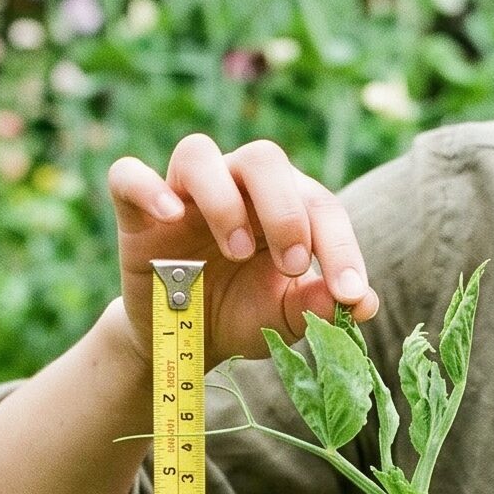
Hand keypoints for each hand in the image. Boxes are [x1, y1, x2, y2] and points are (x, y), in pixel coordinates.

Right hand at [105, 134, 379, 368]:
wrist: (182, 341)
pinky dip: (146, 187)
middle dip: (285, 211)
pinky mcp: (136, 210)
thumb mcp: (283, 317)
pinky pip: (129, 175)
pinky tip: (169, 215)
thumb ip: (319, 305)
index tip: (349, 292)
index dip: (340, 245)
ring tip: (236, 251)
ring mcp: (183, 192)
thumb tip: (364, 304)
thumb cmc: (241, 314)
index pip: (319, 204)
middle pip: (263, 158)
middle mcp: (236, 185)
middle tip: (293, 265)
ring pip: (198, 153)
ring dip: (223, 200)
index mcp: (283, 204)